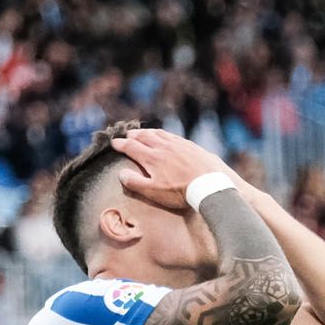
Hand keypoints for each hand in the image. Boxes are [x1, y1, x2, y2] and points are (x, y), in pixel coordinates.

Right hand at [113, 127, 232, 211]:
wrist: (210, 185)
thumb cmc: (181, 192)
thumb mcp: (154, 192)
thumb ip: (135, 183)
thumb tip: (121, 174)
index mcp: (151, 158)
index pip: (131, 147)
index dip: (120, 144)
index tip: (113, 143)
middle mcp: (163, 147)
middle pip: (144, 136)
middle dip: (133, 135)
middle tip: (127, 135)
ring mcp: (178, 144)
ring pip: (159, 133)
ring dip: (148, 132)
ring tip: (143, 132)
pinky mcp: (191, 146)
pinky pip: (173, 136)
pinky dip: (164, 134)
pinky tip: (166, 137)